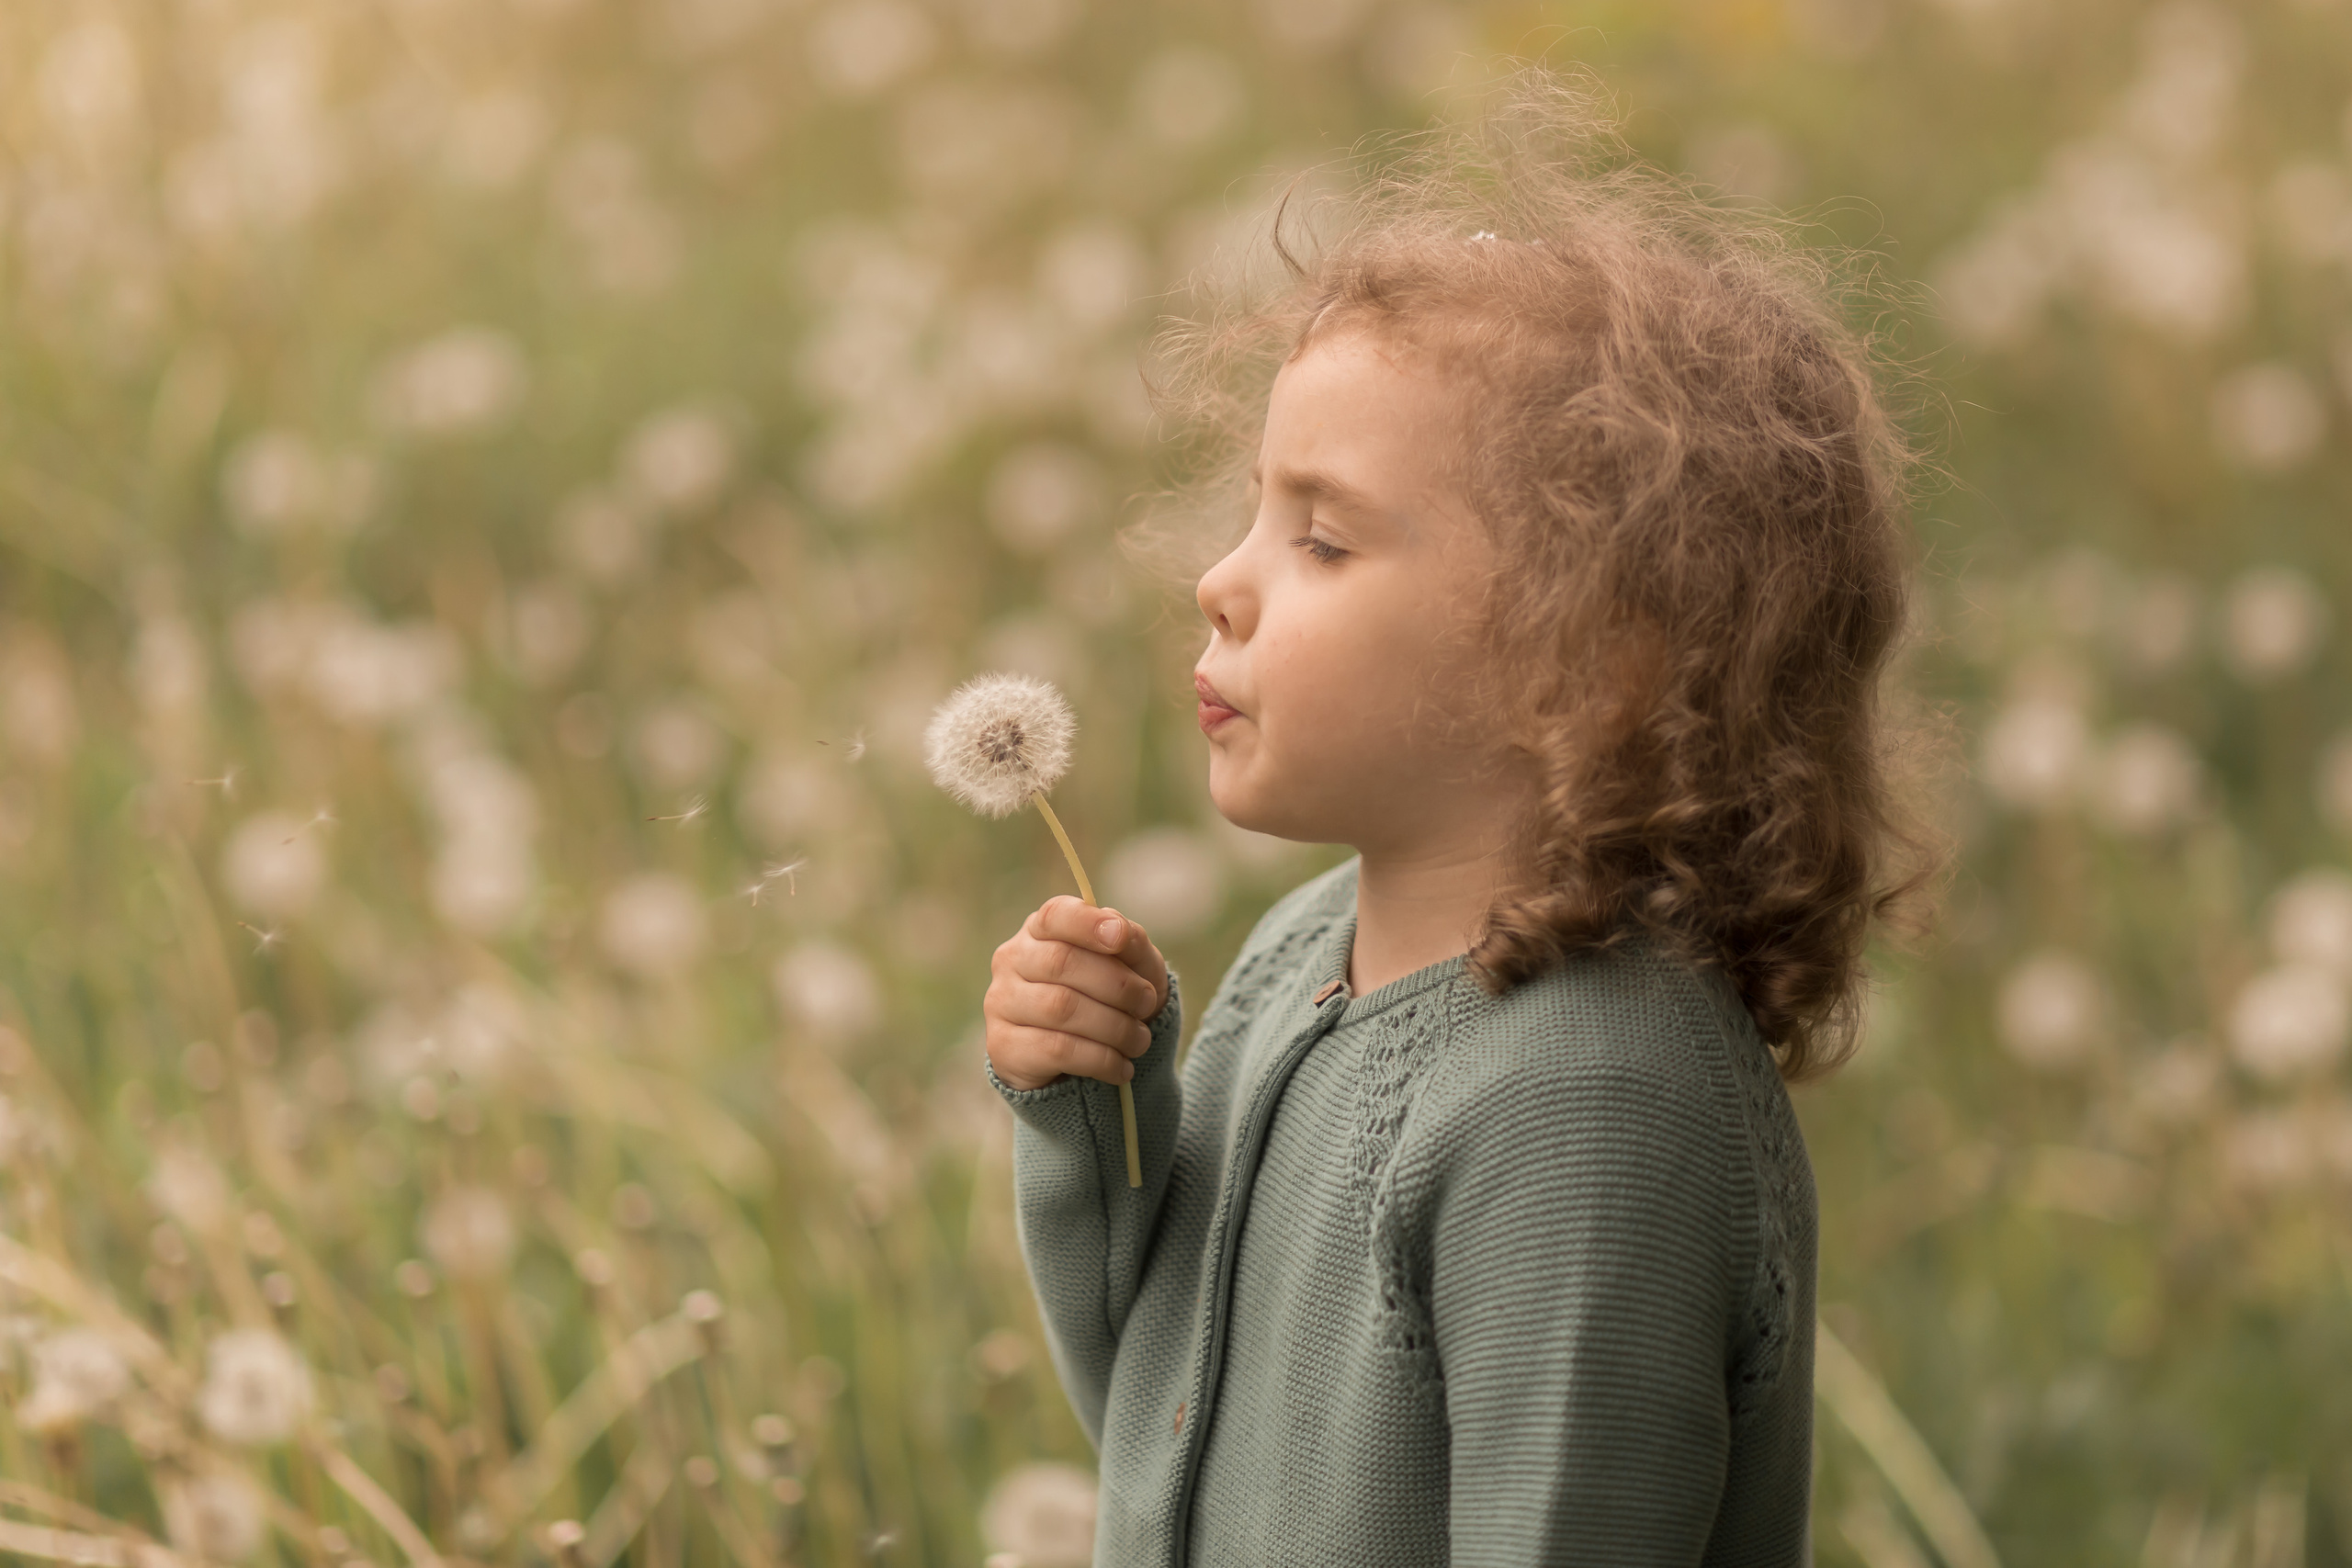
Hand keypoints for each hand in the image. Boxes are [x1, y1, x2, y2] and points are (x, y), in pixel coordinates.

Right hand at [985, 895, 1170, 1091]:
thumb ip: (1131, 943)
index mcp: (1040, 930)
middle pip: (1062, 962)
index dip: (1087, 924)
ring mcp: (1001, 1002)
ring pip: (1061, 1008)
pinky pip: (1057, 1049)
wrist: (1080, 1061)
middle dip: (1117, 985)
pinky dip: (1100, 1059)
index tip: (1120, 938)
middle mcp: (1012, 960)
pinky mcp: (1003, 1046)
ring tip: (1139, 1040)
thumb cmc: (1108, 998)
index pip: (1055, 915)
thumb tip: (1119, 931)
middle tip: (1146, 1004)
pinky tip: (1122, 1067)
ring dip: (1114, 1027)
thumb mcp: (1132, 967)